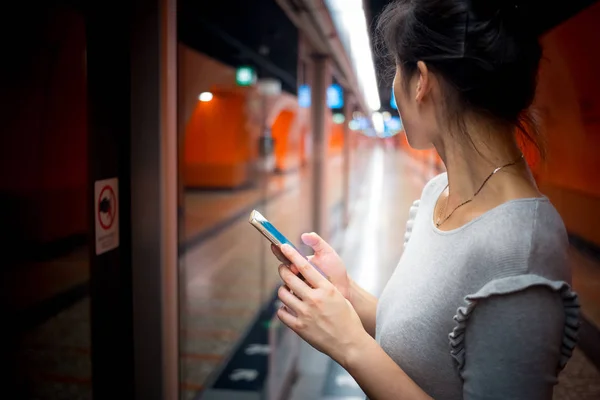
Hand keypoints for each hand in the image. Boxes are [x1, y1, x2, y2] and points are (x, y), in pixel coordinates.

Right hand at [271, 232, 350, 299]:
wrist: (345, 288)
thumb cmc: (335, 269)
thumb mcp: (327, 253)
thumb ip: (317, 242)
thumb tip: (304, 235)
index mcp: (301, 262)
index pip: (287, 255)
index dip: (281, 250)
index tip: (279, 246)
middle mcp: (297, 273)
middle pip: (286, 269)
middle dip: (291, 268)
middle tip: (296, 268)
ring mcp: (298, 286)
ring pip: (288, 282)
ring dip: (295, 280)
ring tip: (307, 281)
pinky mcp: (300, 297)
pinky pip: (293, 294)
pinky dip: (298, 291)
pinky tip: (308, 291)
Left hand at [276, 243, 367, 365]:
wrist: (350, 344)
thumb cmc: (348, 319)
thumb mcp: (339, 297)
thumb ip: (324, 287)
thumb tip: (309, 278)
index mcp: (326, 289)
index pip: (305, 266)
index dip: (292, 255)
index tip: (283, 247)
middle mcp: (314, 299)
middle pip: (290, 278)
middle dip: (283, 270)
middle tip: (283, 268)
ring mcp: (305, 313)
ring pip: (282, 294)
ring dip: (283, 290)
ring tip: (287, 291)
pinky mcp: (299, 327)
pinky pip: (282, 313)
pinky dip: (283, 309)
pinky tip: (289, 308)